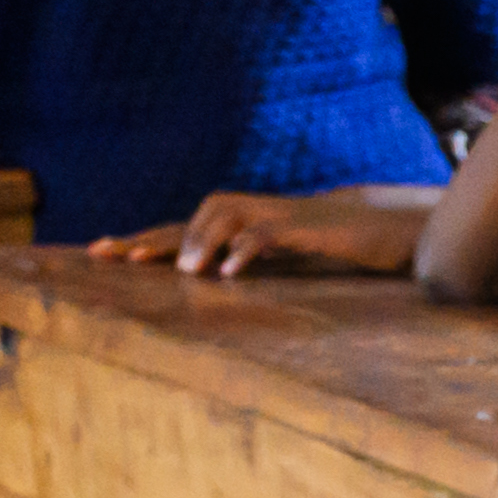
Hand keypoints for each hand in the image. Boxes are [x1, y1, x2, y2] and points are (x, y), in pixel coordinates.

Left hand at [99, 187, 427, 279]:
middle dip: (150, 238)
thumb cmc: (343, 248)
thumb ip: (256, 264)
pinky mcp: (308, 228)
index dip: (145, 240)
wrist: (396, 228)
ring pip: (224, 215)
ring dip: (198, 242)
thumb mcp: (293, 261)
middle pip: (189, 220)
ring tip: (182, 272)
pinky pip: (268, 233)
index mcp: (247, 225)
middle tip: (112, 256)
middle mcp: (255, 214)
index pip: (185, 230)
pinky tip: (228, 272)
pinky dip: (245, 250)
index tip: (101, 252)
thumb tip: (219, 283)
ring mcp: (280, 216)